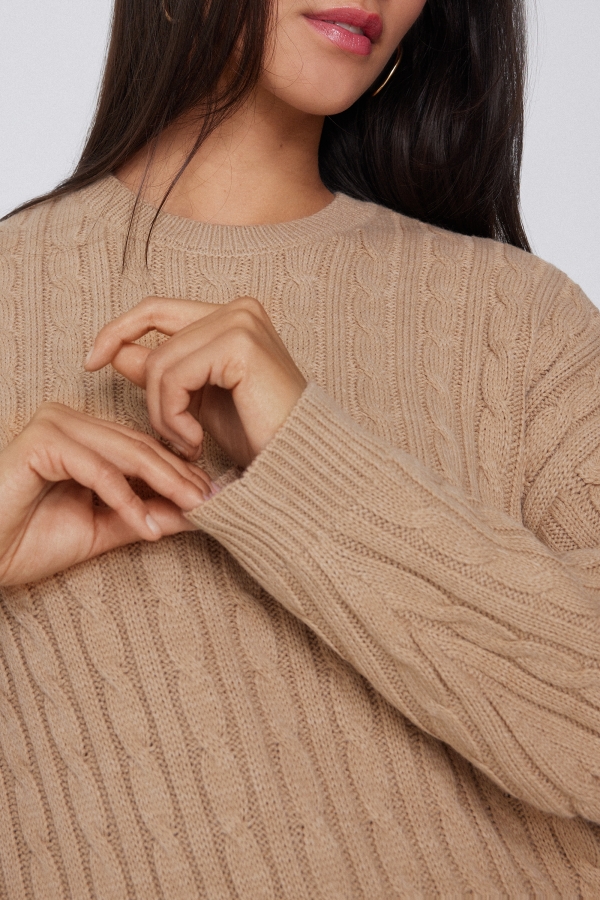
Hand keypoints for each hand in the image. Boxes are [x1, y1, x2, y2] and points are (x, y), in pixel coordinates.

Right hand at [0, 404, 213, 585]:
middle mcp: (70, 421)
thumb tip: (195, 513)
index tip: (214, 498)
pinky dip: (123, 498)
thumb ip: (145, 517)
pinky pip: (96, 469)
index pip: (145, 448)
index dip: (181, 473)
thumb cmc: (30, 542)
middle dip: (180, 477)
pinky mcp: (40, 442)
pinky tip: (145, 525)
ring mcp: (53, 426)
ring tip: (193, 509)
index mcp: (84, 434)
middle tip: (213, 502)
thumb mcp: (103, 529)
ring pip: (124, 453)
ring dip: (163, 484)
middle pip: (140, 447)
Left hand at [85, 296, 307, 467]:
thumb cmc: (259, 438)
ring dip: (163, 414)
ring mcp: (241, 321)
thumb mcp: (198, 403)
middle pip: (154, 337)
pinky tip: (198, 442)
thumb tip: (116, 351)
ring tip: (189, 445)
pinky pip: (173, 375)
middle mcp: (239, 308)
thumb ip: (162, 372)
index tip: (89, 361)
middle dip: (150, 394)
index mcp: (233, 316)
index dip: (117, 330)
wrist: (299, 466)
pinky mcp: (239, 343)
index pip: (156, 309)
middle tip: (172, 438)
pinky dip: (174, 416)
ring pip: (160, 362)